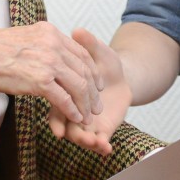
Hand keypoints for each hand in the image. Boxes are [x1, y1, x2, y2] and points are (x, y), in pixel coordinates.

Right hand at [0, 21, 102, 125]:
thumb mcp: (26, 37)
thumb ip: (43, 44)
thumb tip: (51, 54)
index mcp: (51, 33)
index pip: (81, 53)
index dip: (92, 71)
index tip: (97, 84)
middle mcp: (54, 44)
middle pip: (83, 70)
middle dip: (93, 91)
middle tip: (97, 105)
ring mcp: (49, 62)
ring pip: (77, 85)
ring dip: (85, 104)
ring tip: (88, 116)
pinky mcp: (40, 80)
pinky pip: (63, 98)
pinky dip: (71, 110)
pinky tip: (75, 117)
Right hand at [48, 28, 131, 154]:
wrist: (122, 76)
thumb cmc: (103, 63)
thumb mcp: (97, 51)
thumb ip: (88, 44)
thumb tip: (78, 31)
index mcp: (66, 94)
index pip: (58, 108)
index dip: (57, 120)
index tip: (58, 130)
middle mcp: (73, 111)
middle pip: (68, 127)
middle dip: (72, 134)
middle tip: (74, 139)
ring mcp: (88, 122)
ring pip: (83, 136)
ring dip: (87, 142)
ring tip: (95, 143)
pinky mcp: (102, 129)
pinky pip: (100, 141)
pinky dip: (102, 146)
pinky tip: (107, 149)